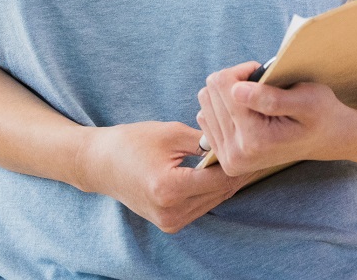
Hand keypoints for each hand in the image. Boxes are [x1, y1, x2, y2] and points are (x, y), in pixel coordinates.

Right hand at [75, 120, 249, 233]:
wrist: (101, 164)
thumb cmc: (131, 142)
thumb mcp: (170, 134)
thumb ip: (204, 141)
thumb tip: (233, 142)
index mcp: (169, 188)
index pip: (218, 179)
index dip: (238, 162)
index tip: (254, 146)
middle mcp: (170, 211)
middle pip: (219, 193)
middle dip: (237, 172)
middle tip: (255, 152)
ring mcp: (170, 222)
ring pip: (213, 202)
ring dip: (227, 183)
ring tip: (243, 160)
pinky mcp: (169, 224)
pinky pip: (201, 206)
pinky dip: (212, 191)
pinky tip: (221, 172)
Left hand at [196, 61, 356, 176]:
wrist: (325, 139)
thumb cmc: (320, 113)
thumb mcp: (306, 99)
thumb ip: (269, 97)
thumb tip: (235, 91)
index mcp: (255, 140)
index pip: (223, 83)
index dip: (245, 71)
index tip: (265, 77)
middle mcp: (237, 155)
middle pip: (210, 92)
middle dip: (236, 82)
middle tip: (263, 90)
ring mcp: (229, 160)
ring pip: (206, 102)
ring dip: (229, 94)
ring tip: (256, 102)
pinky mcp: (225, 159)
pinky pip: (206, 117)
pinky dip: (224, 108)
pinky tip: (247, 114)